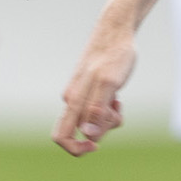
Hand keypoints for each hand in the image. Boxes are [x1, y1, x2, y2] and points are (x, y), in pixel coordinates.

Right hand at [53, 21, 137, 156]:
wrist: (116, 32)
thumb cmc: (114, 55)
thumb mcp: (110, 84)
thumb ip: (98, 110)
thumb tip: (88, 135)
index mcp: (73, 100)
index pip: (62, 137)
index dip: (77, 149)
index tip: (97, 145)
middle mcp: (73, 100)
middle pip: (82, 133)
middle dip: (101, 130)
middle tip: (115, 111)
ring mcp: (81, 96)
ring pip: (92, 123)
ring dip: (108, 120)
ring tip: (118, 102)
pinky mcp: (91, 92)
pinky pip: (98, 112)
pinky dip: (109, 111)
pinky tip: (117, 98)